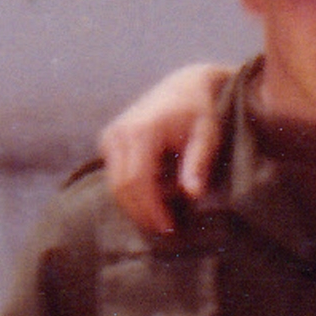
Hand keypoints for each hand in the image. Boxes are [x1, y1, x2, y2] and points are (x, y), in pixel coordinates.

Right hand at [98, 63, 232, 235]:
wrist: (184, 86)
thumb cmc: (200, 112)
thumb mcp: (207, 136)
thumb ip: (198, 163)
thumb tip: (192, 195)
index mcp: (142, 131)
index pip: (138, 181)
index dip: (151, 208)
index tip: (170, 226)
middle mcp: (119, 133)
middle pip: (121, 187)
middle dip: (142, 212)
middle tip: (166, 229)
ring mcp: (110, 136)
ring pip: (114, 184)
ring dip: (136, 205)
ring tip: (162, 217)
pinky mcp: (108, 140)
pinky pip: (115, 175)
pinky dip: (132, 191)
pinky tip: (155, 198)